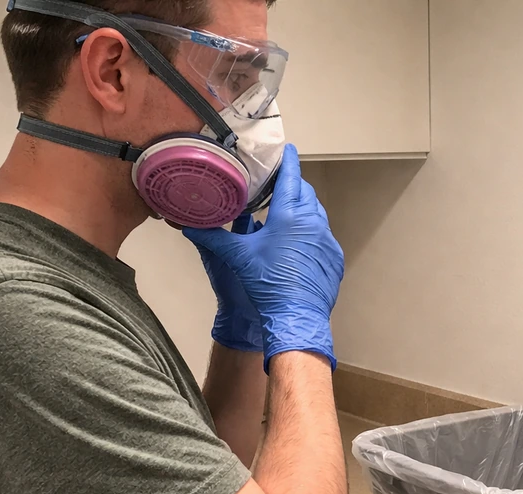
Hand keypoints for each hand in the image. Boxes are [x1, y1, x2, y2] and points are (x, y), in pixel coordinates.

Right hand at [184, 145, 343, 370]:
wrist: (295, 316)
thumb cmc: (266, 283)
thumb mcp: (238, 257)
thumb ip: (214, 238)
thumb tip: (188, 226)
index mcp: (290, 215)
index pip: (291, 178)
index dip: (288, 161)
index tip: (286, 149)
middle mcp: (313, 222)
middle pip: (306, 194)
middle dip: (294, 185)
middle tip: (281, 182)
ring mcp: (327, 240)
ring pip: (317, 214)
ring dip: (304, 208)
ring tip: (289, 210)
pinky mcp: (334, 257)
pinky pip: (324, 237)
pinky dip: (312, 232)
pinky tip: (300, 241)